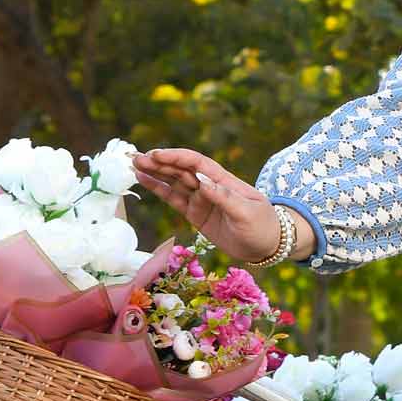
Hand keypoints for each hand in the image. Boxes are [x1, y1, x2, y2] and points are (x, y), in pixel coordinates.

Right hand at [131, 148, 289, 265]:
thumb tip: (201, 181)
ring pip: (174, 182)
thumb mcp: (246, 212)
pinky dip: (158, 189)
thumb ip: (223, 197)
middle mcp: (209, 186)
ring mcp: (201, 199)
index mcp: (223, 180)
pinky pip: (173, 198)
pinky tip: (143, 180)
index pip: (196, 163)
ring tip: (134, 165)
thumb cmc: (261, 226)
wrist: (267, 245)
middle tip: (134, 157)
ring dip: (154, 173)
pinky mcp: (195, 213)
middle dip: (159, 163)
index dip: (176, 157)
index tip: (156, 155)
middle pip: (181, 170)